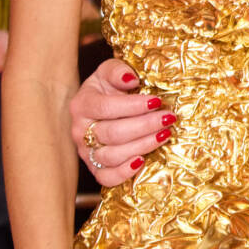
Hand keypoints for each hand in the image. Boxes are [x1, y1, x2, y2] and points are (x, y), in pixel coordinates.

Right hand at [71, 58, 172, 186]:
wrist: (100, 107)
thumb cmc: (108, 89)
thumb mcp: (109, 72)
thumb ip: (118, 70)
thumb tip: (131, 79)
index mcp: (82, 104)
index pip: (107, 107)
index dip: (133, 106)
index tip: (157, 101)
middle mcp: (80, 130)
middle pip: (113, 133)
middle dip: (145, 126)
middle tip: (168, 118)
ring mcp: (86, 152)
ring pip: (112, 156)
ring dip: (142, 146)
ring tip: (164, 135)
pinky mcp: (94, 168)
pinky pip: (106, 178)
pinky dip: (124, 173)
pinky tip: (143, 160)